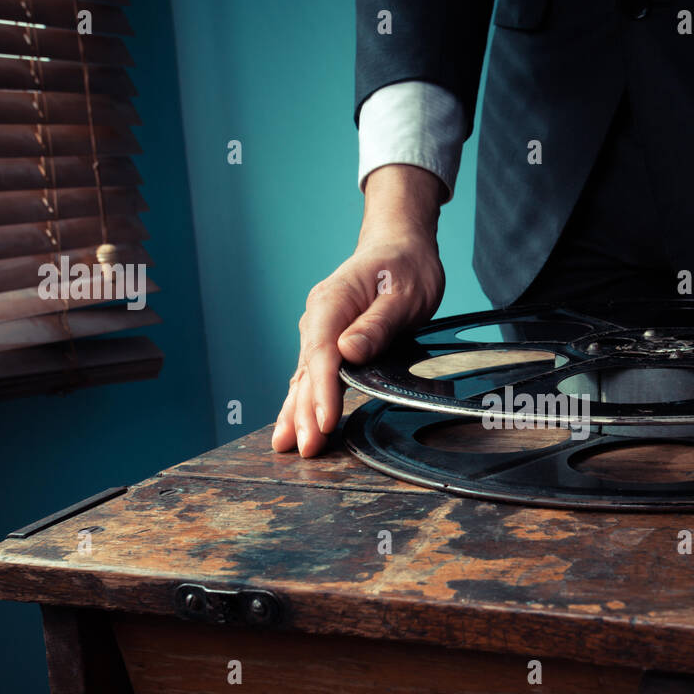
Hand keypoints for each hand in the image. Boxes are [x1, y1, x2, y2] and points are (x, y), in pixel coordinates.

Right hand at [272, 165, 445, 455]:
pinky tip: (293, 423)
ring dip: (297, 412)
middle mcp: (318, 318)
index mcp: (332, 303)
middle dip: (304, 411)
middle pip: (306, 371)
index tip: (326, 422)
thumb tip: (348, 351)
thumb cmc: (406, 267)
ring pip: (303, 376)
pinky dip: (301, 400)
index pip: (322, 354)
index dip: (322, 391)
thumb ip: (376, 324)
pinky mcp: (326, 341)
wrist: (399, 245)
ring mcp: (319, 330)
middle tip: (305, 448)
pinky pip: (309, 374)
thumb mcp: (403, 294)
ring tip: (286, 445)